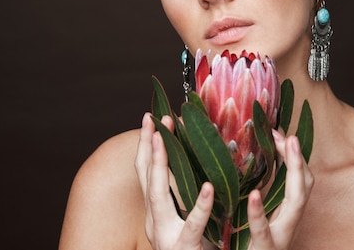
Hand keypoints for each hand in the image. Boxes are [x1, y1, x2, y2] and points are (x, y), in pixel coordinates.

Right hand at [135, 113, 216, 249]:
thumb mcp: (187, 221)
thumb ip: (187, 197)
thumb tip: (198, 164)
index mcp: (158, 213)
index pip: (146, 173)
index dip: (146, 145)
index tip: (150, 118)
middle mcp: (155, 222)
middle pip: (145, 178)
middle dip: (147, 147)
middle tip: (153, 119)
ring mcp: (166, 236)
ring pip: (157, 197)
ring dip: (158, 165)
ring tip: (162, 139)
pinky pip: (191, 227)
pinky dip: (198, 206)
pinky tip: (207, 188)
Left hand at [246, 130, 314, 249]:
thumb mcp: (247, 222)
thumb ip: (250, 197)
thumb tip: (242, 161)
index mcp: (283, 217)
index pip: (300, 180)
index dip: (294, 156)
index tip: (281, 133)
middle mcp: (286, 227)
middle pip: (304, 188)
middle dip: (300, 159)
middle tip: (291, 135)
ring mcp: (276, 241)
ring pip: (296, 206)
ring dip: (294, 173)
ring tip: (287, 147)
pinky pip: (264, 234)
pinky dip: (260, 214)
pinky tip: (254, 197)